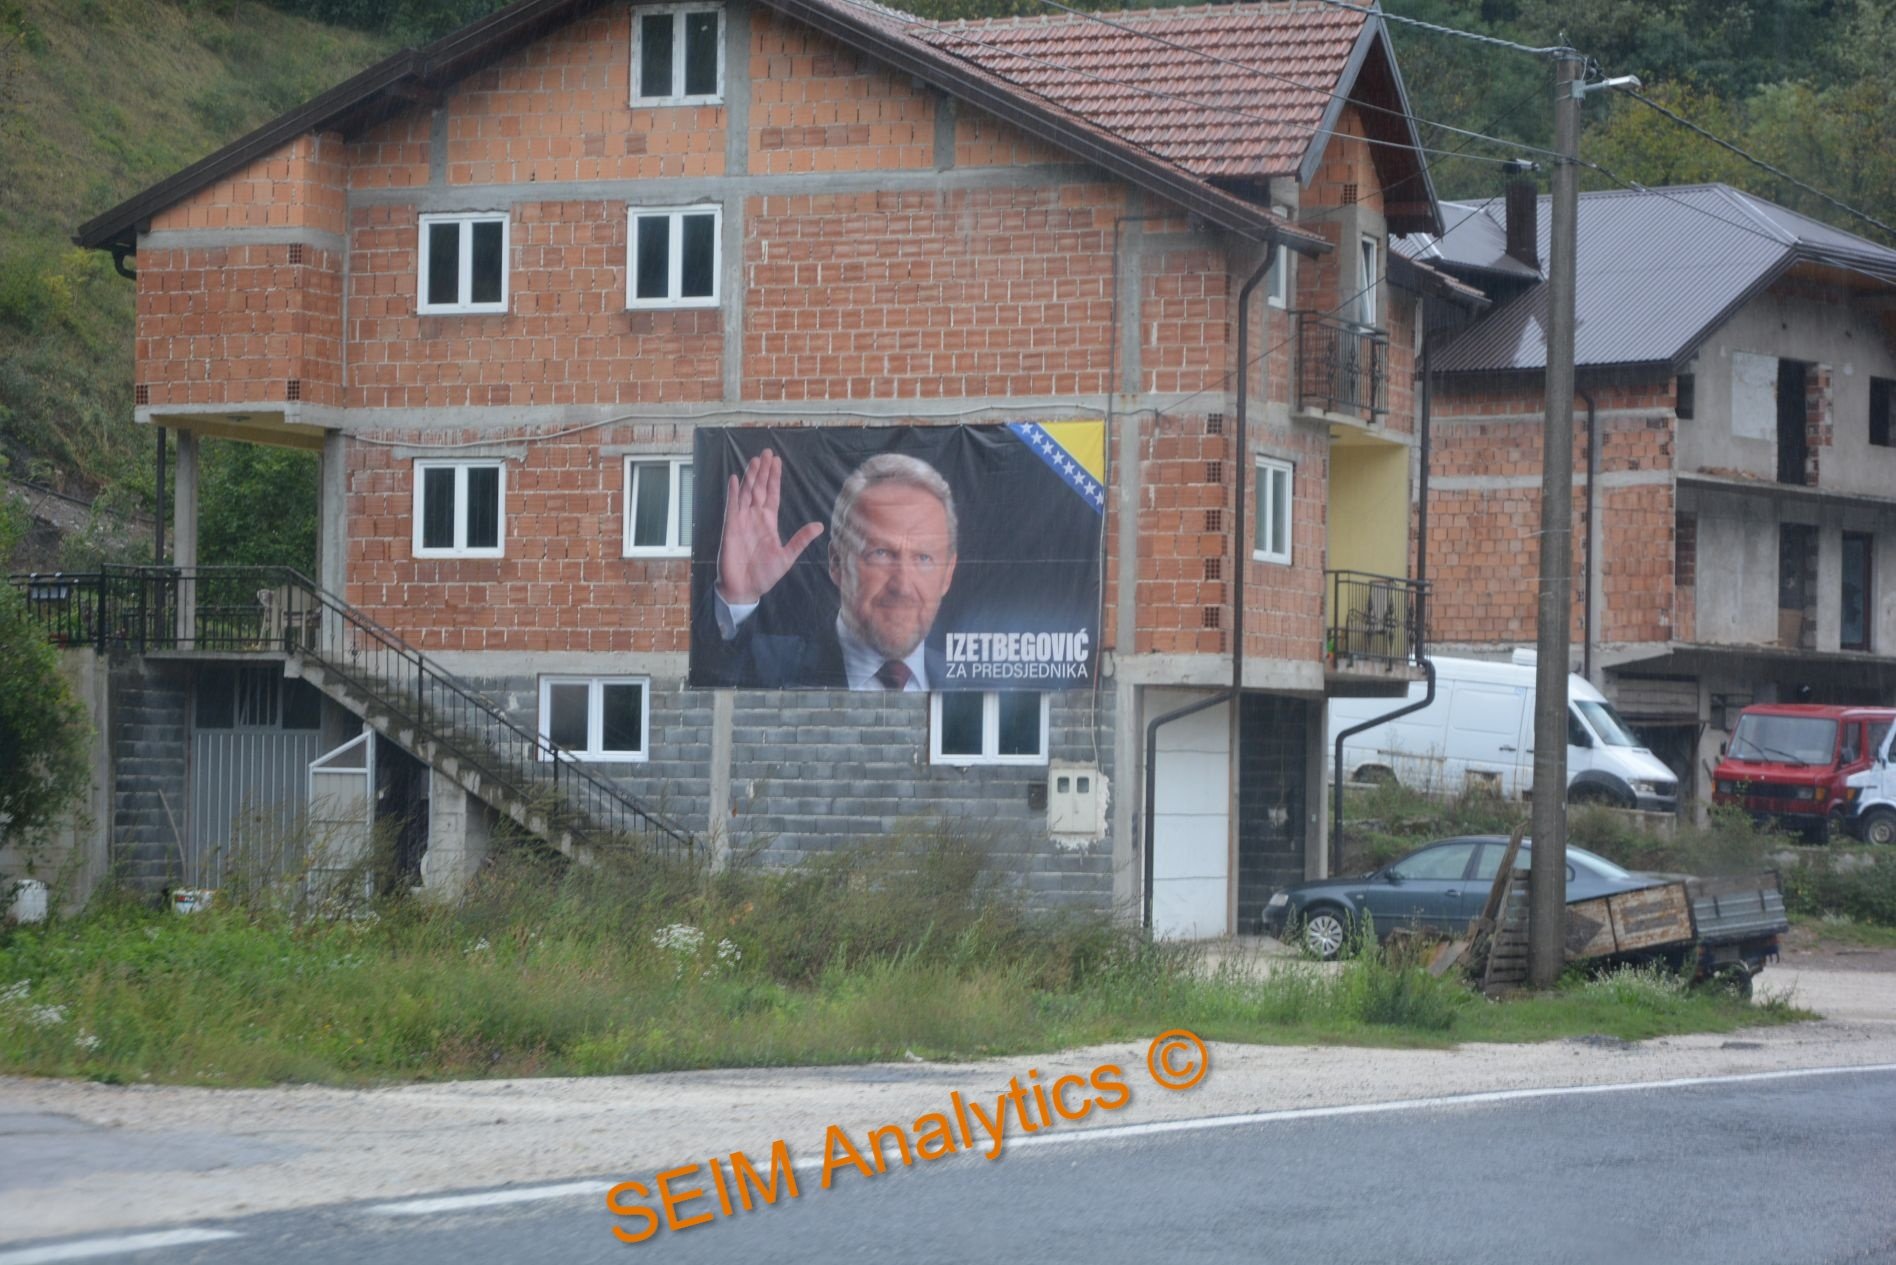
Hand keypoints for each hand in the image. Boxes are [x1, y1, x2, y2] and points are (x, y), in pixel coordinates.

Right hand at [715, 449, 823, 605]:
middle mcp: (755, 518)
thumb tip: (819, 525)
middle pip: (759, 489)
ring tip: (755, 460)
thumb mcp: (787, 556)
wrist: (744, 590)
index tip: (777, 462)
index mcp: (769, 523)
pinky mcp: (730, 528)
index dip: (774, 478)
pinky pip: (732, 507)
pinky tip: (735, 479)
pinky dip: (733, 493)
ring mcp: (741, 521)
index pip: (772, 495)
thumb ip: (801, 539)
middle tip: (767, 452)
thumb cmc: (764, 576)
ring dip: (750, 477)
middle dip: (763, 471)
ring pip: (746, 493)